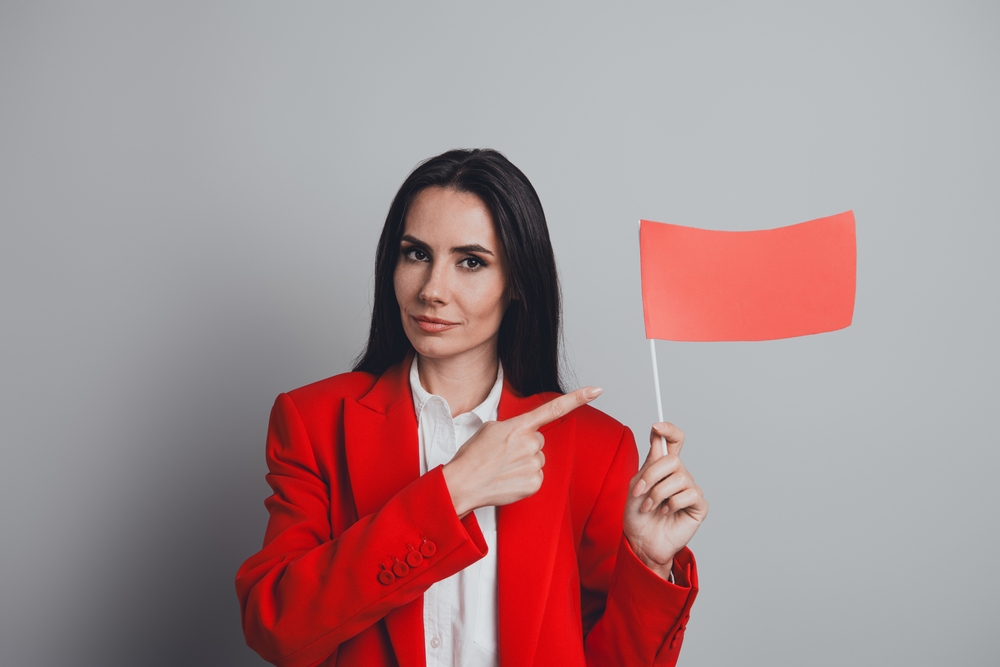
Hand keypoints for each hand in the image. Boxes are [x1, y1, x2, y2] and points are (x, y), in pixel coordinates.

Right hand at [443, 386, 602, 515]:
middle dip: (525, 446)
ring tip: (502, 469)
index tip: (597, 390)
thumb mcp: (490, 430)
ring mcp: (534, 464)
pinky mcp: (535, 483)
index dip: (577, 398)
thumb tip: (524, 436)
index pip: (553, 408)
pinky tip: (508, 481)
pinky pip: (536, 477)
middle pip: (539, 441)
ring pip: (537, 459)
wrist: (462, 484)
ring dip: (523, 463)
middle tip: (503, 455)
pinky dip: (524, 479)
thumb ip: (513, 428)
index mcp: (519, 426)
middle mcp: (531, 443)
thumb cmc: (473, 457)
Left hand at [624, 423, 707, 579]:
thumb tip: (657, 437)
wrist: (641, 541)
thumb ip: (649, 463)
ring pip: (679, 478)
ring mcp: (690, 490)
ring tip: (649, 507)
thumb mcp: (637, 485)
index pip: (674, 441)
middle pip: (673, 459)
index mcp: (664, 467)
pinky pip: (688, 494)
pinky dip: (671, 504)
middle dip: (652, 475)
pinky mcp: (698, 506)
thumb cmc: (638, 515)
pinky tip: (665, 513)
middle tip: (640, 492)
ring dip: (658, 494)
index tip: (656, 426)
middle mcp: (679, 475)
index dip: (669, 430)